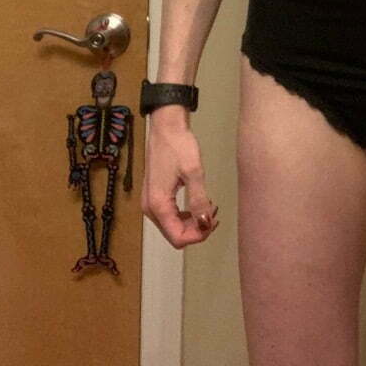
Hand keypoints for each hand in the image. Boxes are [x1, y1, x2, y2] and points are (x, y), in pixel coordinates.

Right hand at [141, 110, 219, 247]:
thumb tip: (205, 223)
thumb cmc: (179, 146)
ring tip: (210, 207)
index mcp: (158, 205)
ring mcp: (151, 202)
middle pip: (174, 234)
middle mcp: (150, 208)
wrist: (166, 127)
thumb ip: (199, 200)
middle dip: (196, 229)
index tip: (213, 221)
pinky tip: (199, 203)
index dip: (198, 236)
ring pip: (173, 227)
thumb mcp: (193, 172)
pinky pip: (171, 216)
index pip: (177, 238)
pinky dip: (186, 215)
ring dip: (192, 222)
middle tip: (214, 214)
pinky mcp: (155, 196)